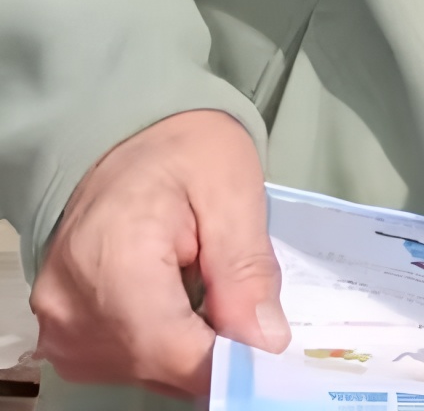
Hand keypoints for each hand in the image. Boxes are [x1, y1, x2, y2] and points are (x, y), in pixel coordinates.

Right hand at [31, 109, 283, 396]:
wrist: (127, 144)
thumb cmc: (185, 155)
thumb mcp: (232, 191)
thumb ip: (246, 269)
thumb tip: (266, 342)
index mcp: (111, 261)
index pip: (170, 349)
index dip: (229, 361)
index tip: (271, 348)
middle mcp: (70, 307)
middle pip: (158, 365)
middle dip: (215, 350)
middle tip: (249, 309)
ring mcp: (60, 327)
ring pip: (144, 371)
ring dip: (189, 347)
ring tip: (210, 293)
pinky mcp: (64, 336)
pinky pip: (126, 363)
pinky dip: (164, 345)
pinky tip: (181, 305)